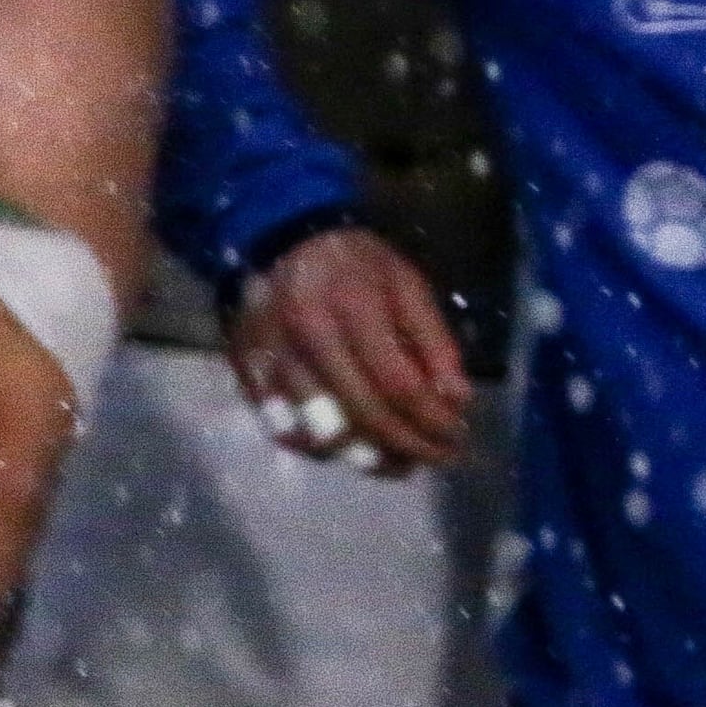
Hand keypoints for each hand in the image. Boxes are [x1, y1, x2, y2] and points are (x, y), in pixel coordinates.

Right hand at [234, 226, 468, 472]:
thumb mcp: (407, 285)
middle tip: (436, 457)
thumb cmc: (355, 263)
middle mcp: (306, 338)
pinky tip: (350, 449)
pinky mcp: (248, 376)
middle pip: (362, 414)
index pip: (398, 384)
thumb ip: (434, 340)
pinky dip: (319, 449)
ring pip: (321, 432)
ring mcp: (272, 361)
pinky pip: (283, 430)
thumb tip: (456, 400)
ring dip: (367, 457)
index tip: (456, 434)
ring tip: (399, 463)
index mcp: (352, 307)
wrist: (281, 243)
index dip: (432, 419)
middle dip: (407, 445)